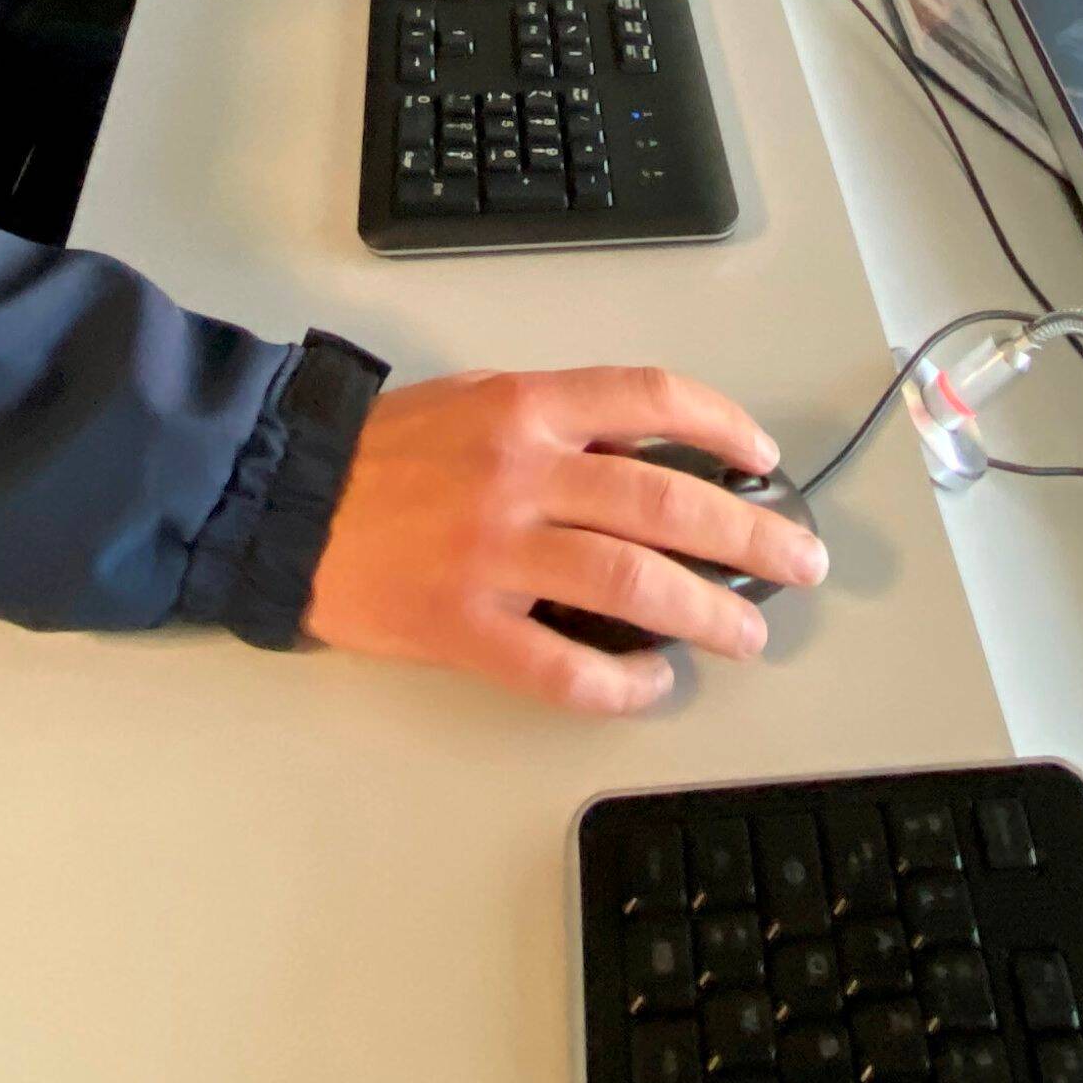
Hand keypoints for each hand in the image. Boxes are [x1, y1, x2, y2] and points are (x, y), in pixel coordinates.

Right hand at [304, 367, 828, 714]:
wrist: (283, 498)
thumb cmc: (385, 451)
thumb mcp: (478, 400)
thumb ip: (562, 423)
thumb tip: (655, 459)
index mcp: (527, 407)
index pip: (651, 398)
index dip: (725, 426)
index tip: (764, 459)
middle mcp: (519, 472)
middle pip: (665, 503)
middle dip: (750, 536)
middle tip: (799, 564)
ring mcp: (492, 552)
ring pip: (630, 583)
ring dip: (706, 614)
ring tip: (747, 635)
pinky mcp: (461, 625)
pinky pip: (560, 665)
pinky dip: (619, 682)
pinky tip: (652, 684)